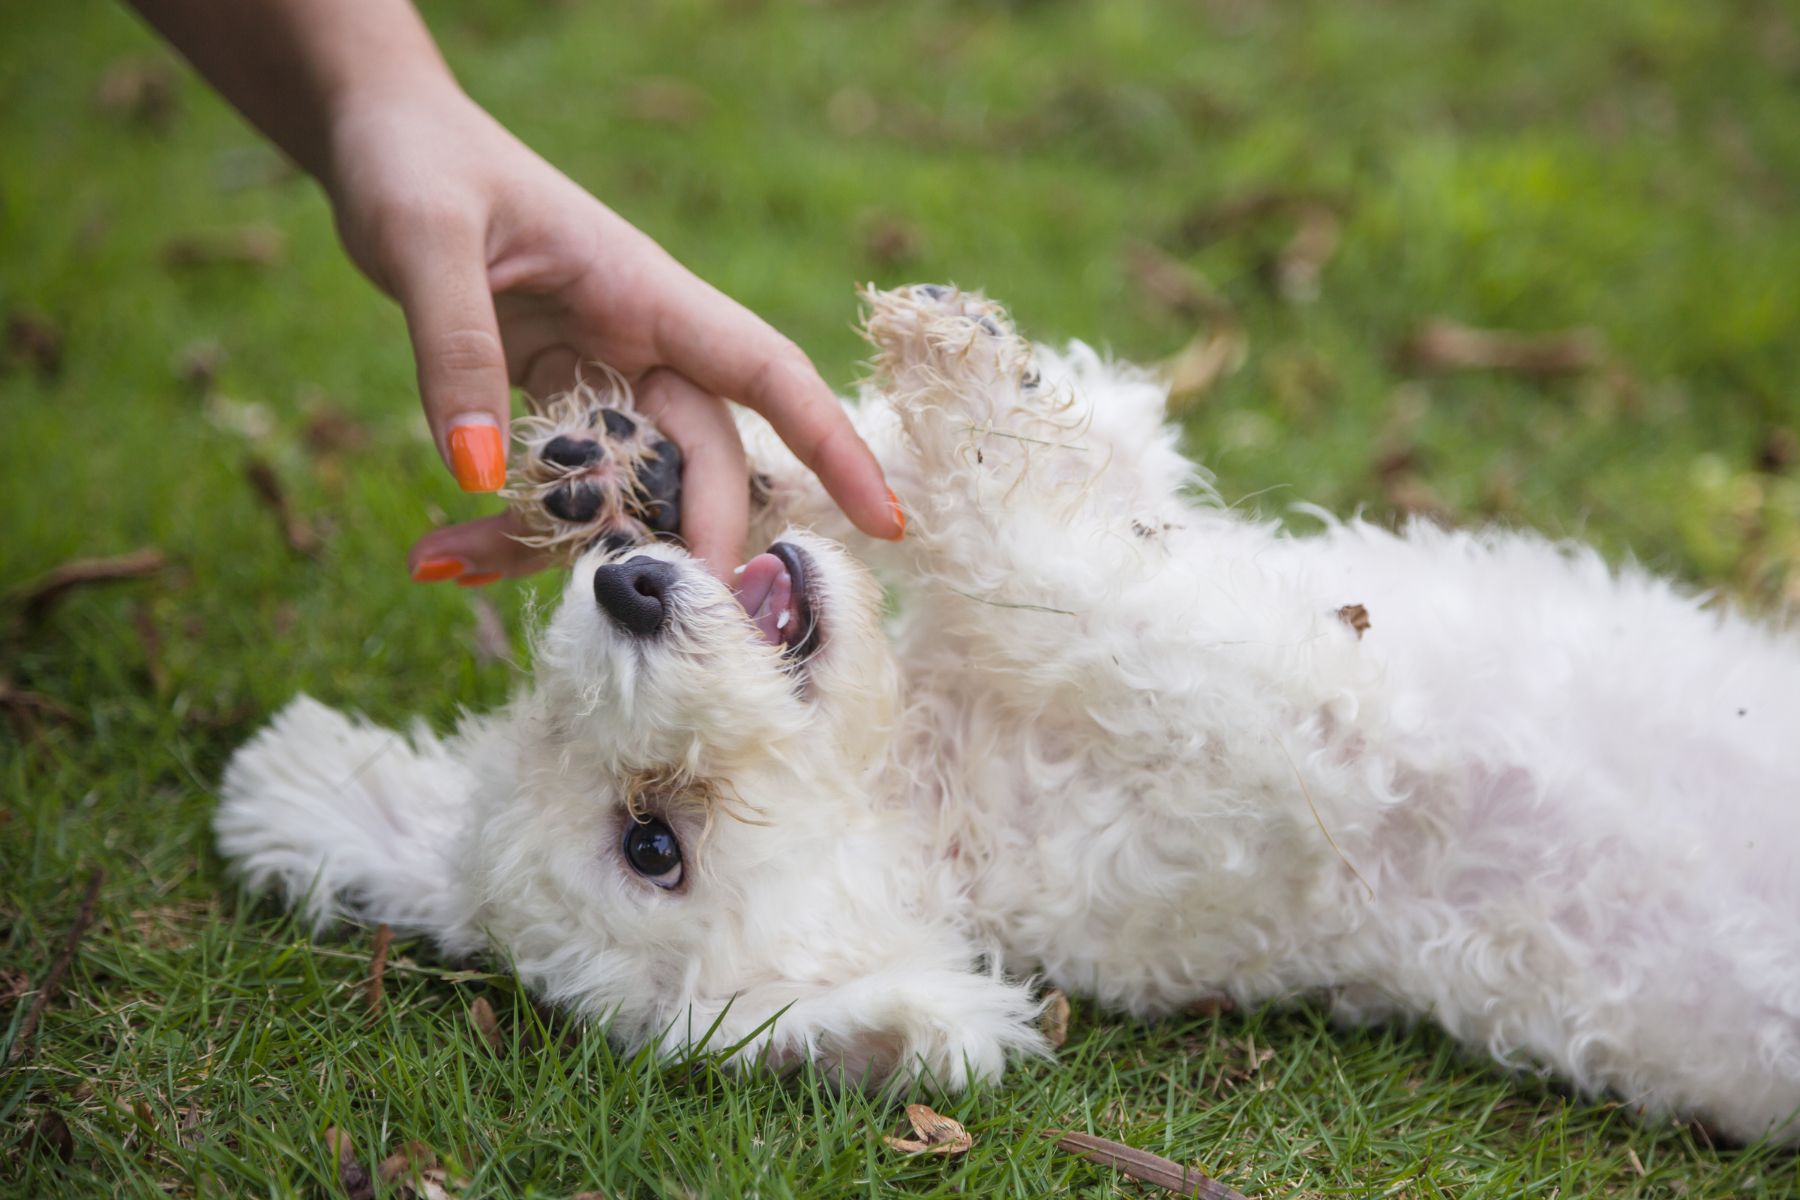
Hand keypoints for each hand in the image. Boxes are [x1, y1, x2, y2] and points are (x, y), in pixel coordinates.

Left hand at [323, 84, 901, 582]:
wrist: (376, 133)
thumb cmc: (418, 161)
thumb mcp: (426, 241)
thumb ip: (454, 352)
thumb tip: (480, 477)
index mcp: (647, 292)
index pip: (767, 373)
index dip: (831, 446)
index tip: (884, 522)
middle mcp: (636, 343)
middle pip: (699, 459)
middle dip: (686, 538)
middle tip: (659, 616)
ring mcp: (594, 376)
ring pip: (621, 489)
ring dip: (556, 545)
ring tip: (445, 564)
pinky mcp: (543, 402)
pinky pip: (547, 487)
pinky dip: (499, 527)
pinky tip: (437, 554)